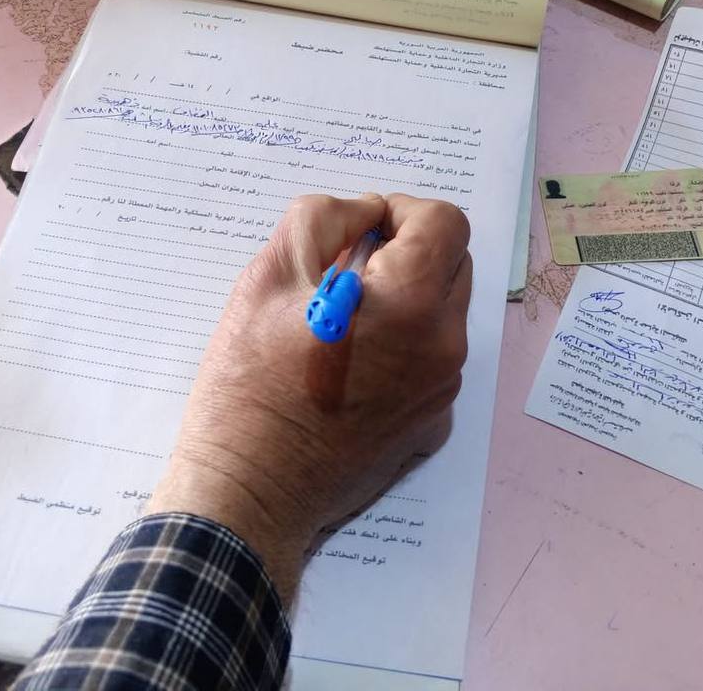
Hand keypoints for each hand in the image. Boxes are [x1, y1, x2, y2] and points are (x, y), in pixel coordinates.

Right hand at [147, 192, 471, 599]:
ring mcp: (444, 391)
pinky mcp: (433, 425)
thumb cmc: (249, 383)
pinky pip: (432, 361)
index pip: (445, 221)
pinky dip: (403, 347)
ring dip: (406, 298)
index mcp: (412, 303)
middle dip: (408, 251)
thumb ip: (324, 219)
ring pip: (443, 312)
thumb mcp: (270, 276)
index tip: (361, 229)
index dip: (402, 210)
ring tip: (340, 320)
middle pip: (453, 263)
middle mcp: (445, 346)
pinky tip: (349, 368)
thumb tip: (366, 212)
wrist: (250, 491)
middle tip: (345, 270)